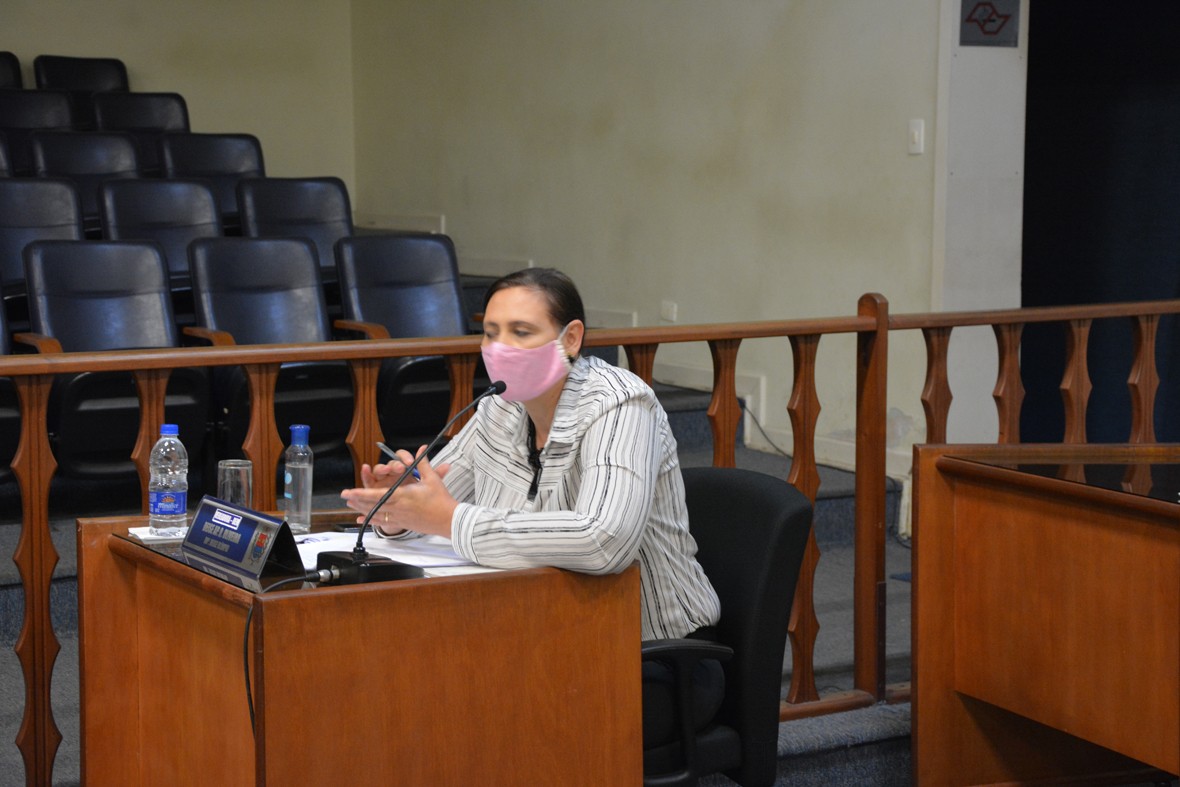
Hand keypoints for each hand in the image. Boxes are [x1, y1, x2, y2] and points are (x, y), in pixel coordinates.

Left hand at [340, 446, 455, 536]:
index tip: (350, 492)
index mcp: (403, 496)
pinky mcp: (403, 524)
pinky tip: (363, 520)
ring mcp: (400, 517)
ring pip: (376, 514)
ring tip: (351, 505)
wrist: (449, 521)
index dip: (361, 493)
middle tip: (345, 496)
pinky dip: (372, 521)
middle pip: (372, 505)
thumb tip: (420, 449)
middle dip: (357, 500)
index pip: (377, 495)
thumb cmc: (441, 501)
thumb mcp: (432, 479)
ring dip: (362, 508)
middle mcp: (398, 508)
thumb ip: (422, 463)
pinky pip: (384, 522)